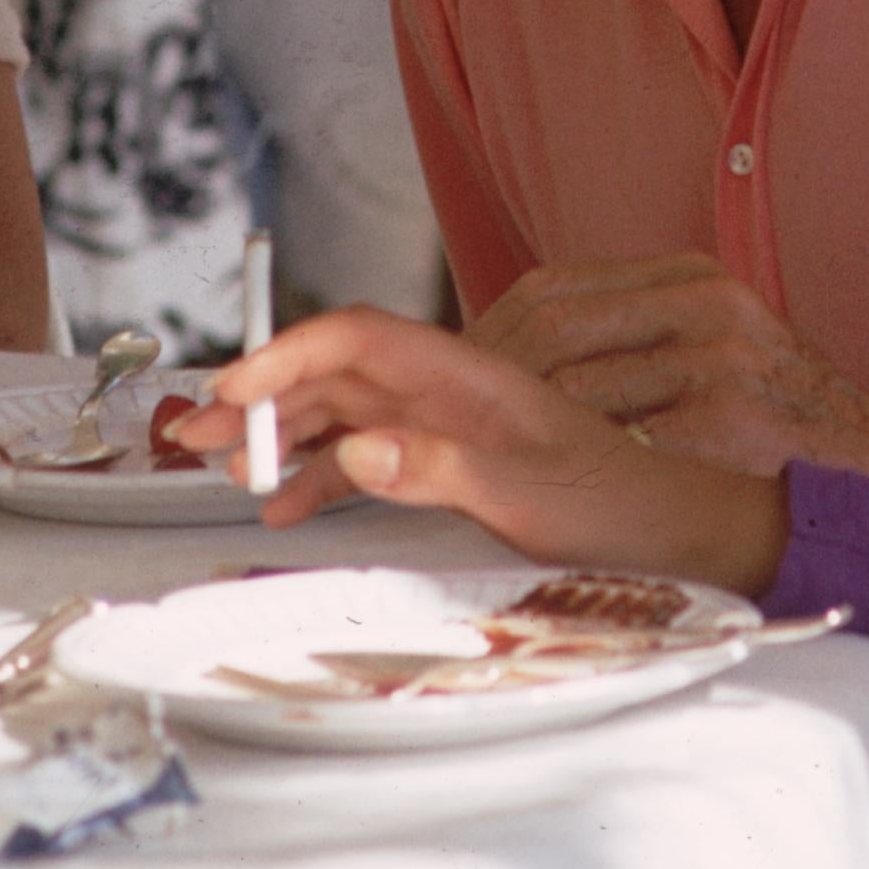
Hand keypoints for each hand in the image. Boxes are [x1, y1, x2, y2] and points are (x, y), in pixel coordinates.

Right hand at [186, 307, 792, 589]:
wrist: (676, 529)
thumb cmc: (617, 501)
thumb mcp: (527, 489)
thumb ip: (439, 465)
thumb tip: (358, 450)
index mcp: (465, 373)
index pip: (357, 339)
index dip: (286, 354)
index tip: (232, 391)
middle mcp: (447, 388)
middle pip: (333, 374)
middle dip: (260, 398)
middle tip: (192, 435)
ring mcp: (445, 423)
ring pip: (342, 416)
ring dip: (280, 437)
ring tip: (220, 469)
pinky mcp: (449, 461)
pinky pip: (368, 458)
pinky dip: (322, 476)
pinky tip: (286, 504)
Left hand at [464, 255, 868, 485]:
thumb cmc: (793, 431)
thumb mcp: (721, 356)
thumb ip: (641, 343)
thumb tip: (534, 360)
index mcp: (692, 279)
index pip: (554, 288)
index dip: (489, 334)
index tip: (442, 379)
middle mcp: (702, 302)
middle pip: (549, 322)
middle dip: (480, 373)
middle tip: (428, 422)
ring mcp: (715, 356)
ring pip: (570, 379)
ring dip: (509, 421)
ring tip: (466, 456)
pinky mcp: (727, 416)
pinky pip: (618, 435)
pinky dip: (568, 459)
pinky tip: (536, 487)